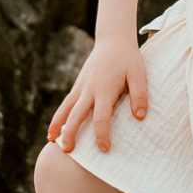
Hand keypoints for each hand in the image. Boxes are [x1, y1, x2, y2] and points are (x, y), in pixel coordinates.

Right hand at [50, 37, 147, 153]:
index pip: (101, 118)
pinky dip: (59, 116)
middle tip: (68, 152)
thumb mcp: (139, 75)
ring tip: (52, 142)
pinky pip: (66, 103)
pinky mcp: (78, 85)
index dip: (102, 135)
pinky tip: (55, 128)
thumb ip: (139, 95)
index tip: (104, 149)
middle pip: (76, 116)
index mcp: (105, 90)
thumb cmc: (129, 59)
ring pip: (65, 110)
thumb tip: (140, 117)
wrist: (113, 41)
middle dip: (70, 134)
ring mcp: (81, 87)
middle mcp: (89, 90)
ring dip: (57, 126)